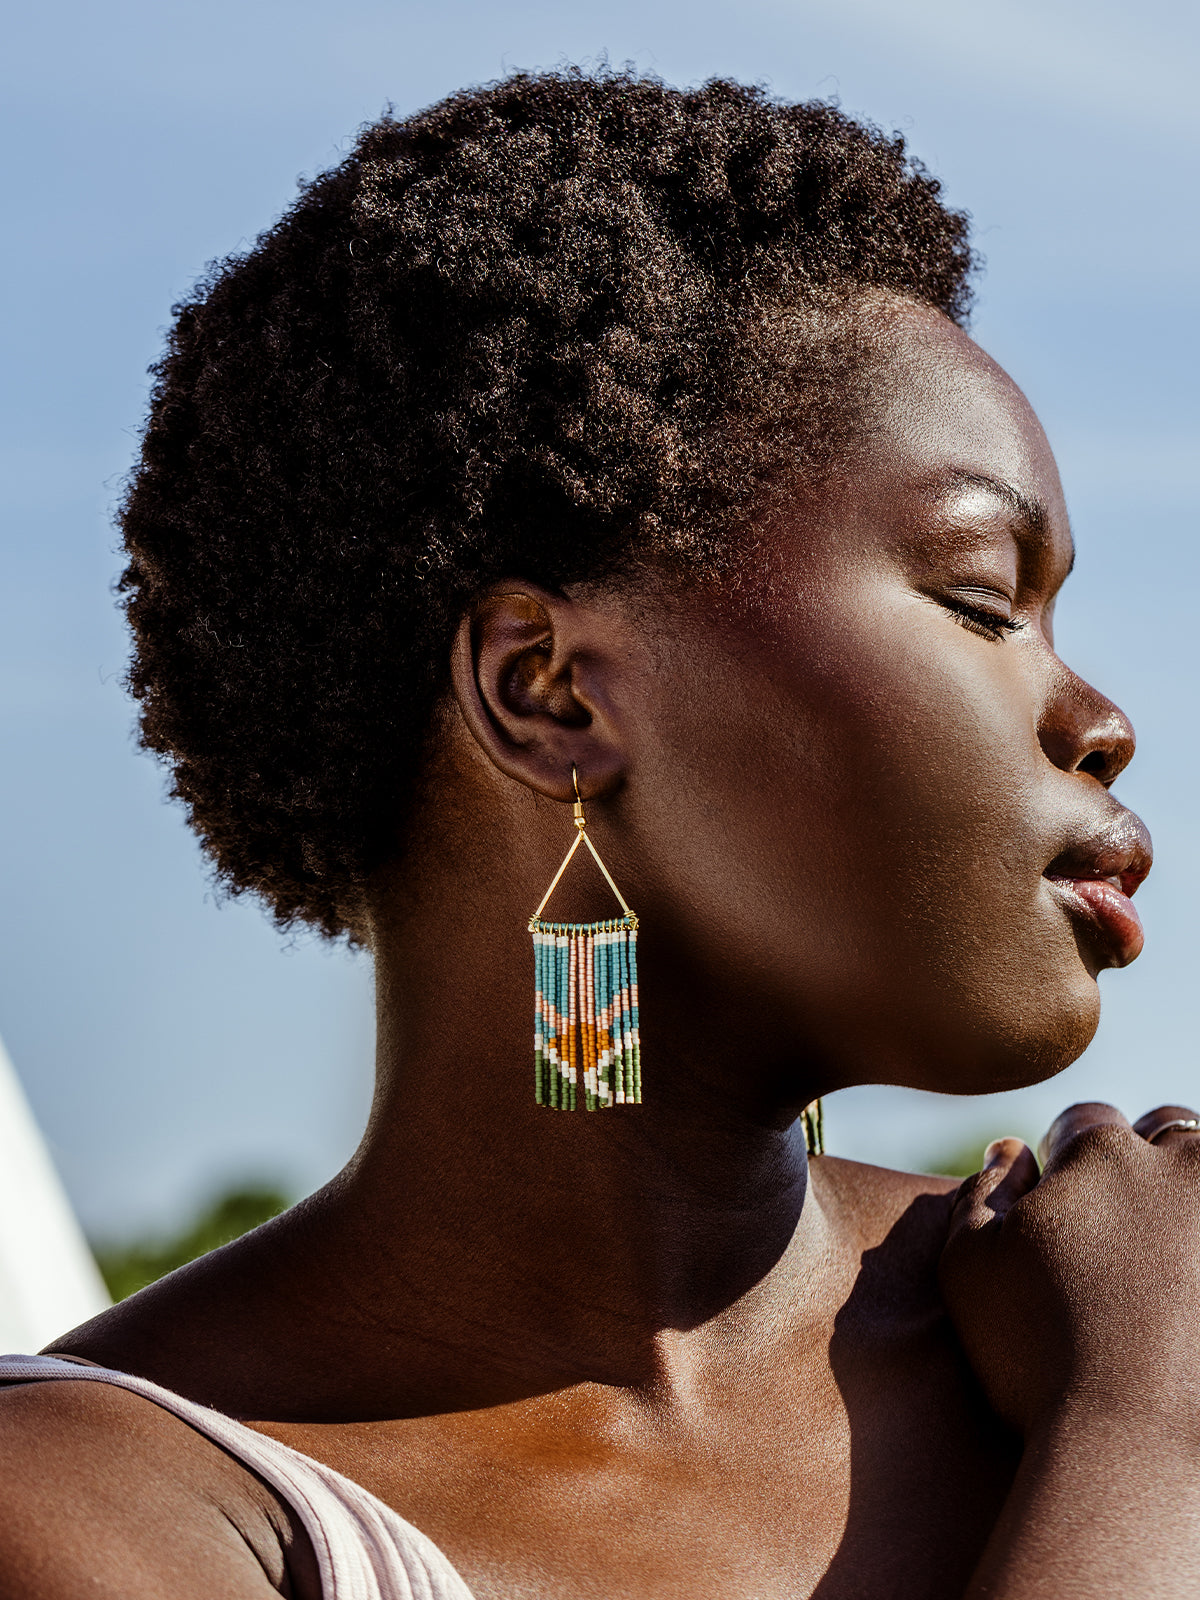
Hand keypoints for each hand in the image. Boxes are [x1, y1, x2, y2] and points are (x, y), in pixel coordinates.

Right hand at [939, 1102, 1199, 1436]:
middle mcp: (1187, 1167)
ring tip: (1170, 1271)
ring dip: (1191, 1210)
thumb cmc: (1038, 1360)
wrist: (1142, 1458)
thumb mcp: (968, 1268)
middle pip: (1171, 1137)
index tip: (1063, 1212)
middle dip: (1146, 1169)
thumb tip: (1012, 1151)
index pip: (1086, 1123)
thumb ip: (981, 1192)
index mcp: (1105, 1153)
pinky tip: (1189, 1314)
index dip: (1067, 1162)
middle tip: (1124, 1237)